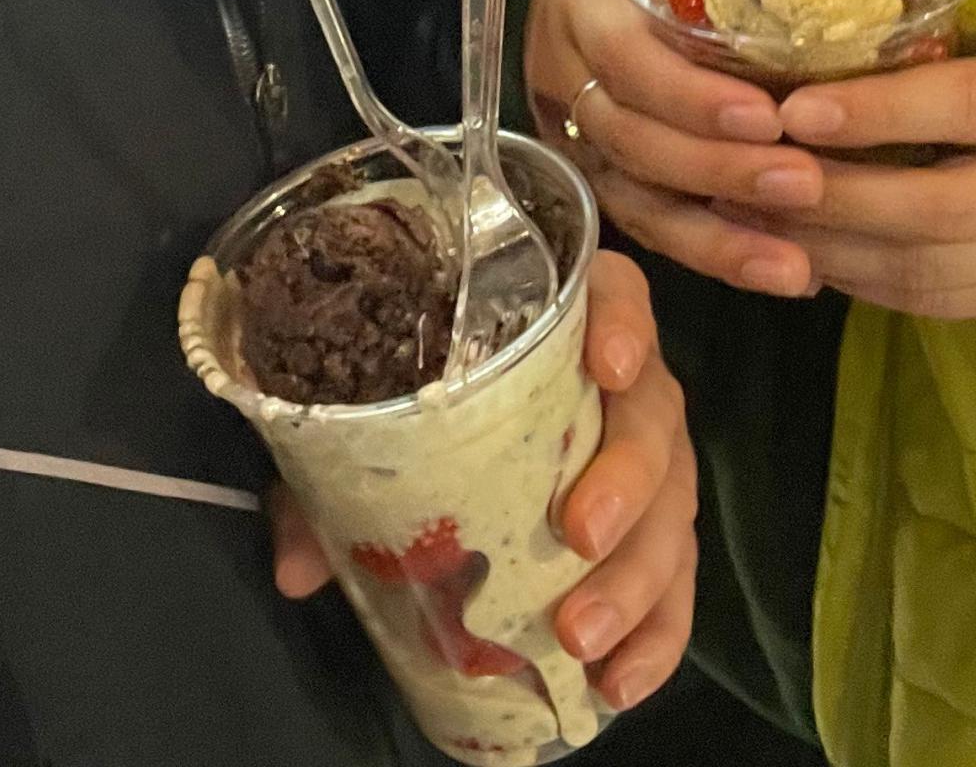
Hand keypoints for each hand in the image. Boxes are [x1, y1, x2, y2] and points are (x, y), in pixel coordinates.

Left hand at [272, 250, 695, 712]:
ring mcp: (650, 459)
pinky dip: (658, 635)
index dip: (623, 322)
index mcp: (566, 327)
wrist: (465, 445)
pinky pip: (677, 583)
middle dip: (625, 478)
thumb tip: (298, 566)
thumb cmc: (424, 407)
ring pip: (671, 506)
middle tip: (578, 536)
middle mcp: (627, 384)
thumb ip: (333, 480)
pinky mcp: (657, 534)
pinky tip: (621, 682)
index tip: (606, 364)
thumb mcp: (376, 426)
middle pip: (653, 415)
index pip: (617, 294)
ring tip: (579, 638)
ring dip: (635, 576)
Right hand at [526, 0, 823, 293]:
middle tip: (806, 185)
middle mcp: (567, 77)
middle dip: (722, 170)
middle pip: (635, 140)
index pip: (628, 59)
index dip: (693, 96)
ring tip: (798, 264)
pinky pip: (654, 233)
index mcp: (582, 4)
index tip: (770, 116)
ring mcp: (577, 143)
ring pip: (640, 201)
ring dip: (723, 238)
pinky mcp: (601, 189)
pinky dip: (718, 256)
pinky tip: (785, 273)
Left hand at [719, 42, 975, 317]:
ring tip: (757, 217)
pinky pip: (927, 301)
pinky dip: (856, 280)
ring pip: (926, 268)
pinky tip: (801, 251)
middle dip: (837, 197)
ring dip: (831, 247)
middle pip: (938, 205)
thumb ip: (916, 53)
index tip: (794, 111)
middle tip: (752, 177)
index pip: (963, 106)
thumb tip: (794, 48)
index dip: (876, 111)